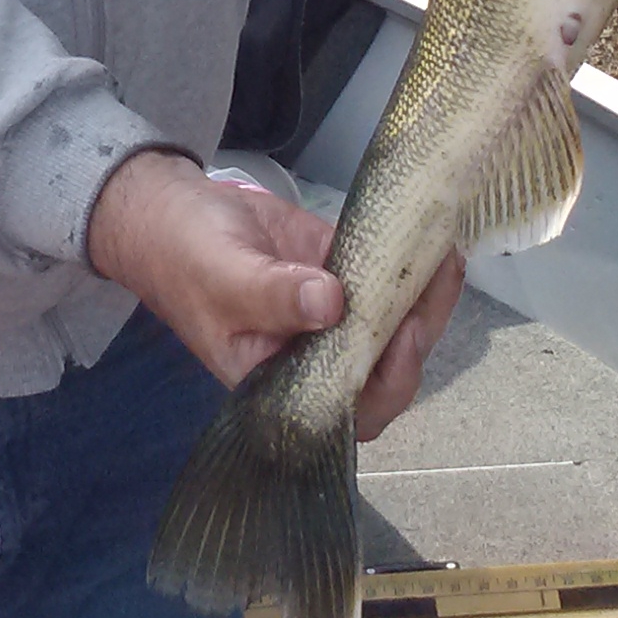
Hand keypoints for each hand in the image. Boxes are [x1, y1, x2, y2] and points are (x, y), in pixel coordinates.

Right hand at [87, 151, 463, 421]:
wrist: (170, 208)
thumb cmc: (183, 255)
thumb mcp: (222, 277)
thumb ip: (273, 295)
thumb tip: (332, 304)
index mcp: (279, 383)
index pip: (344, 408)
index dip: (382, 385)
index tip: (400, 341)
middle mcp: (312, 358)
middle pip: (381, 368)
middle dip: (416, 335)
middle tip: (433, 287)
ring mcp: (330, 316)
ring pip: (391, 324)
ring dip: (425, 299)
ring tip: (446, 261)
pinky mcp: (338, 275)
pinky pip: (384, 281)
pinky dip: (411, 266)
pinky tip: (436, 244)